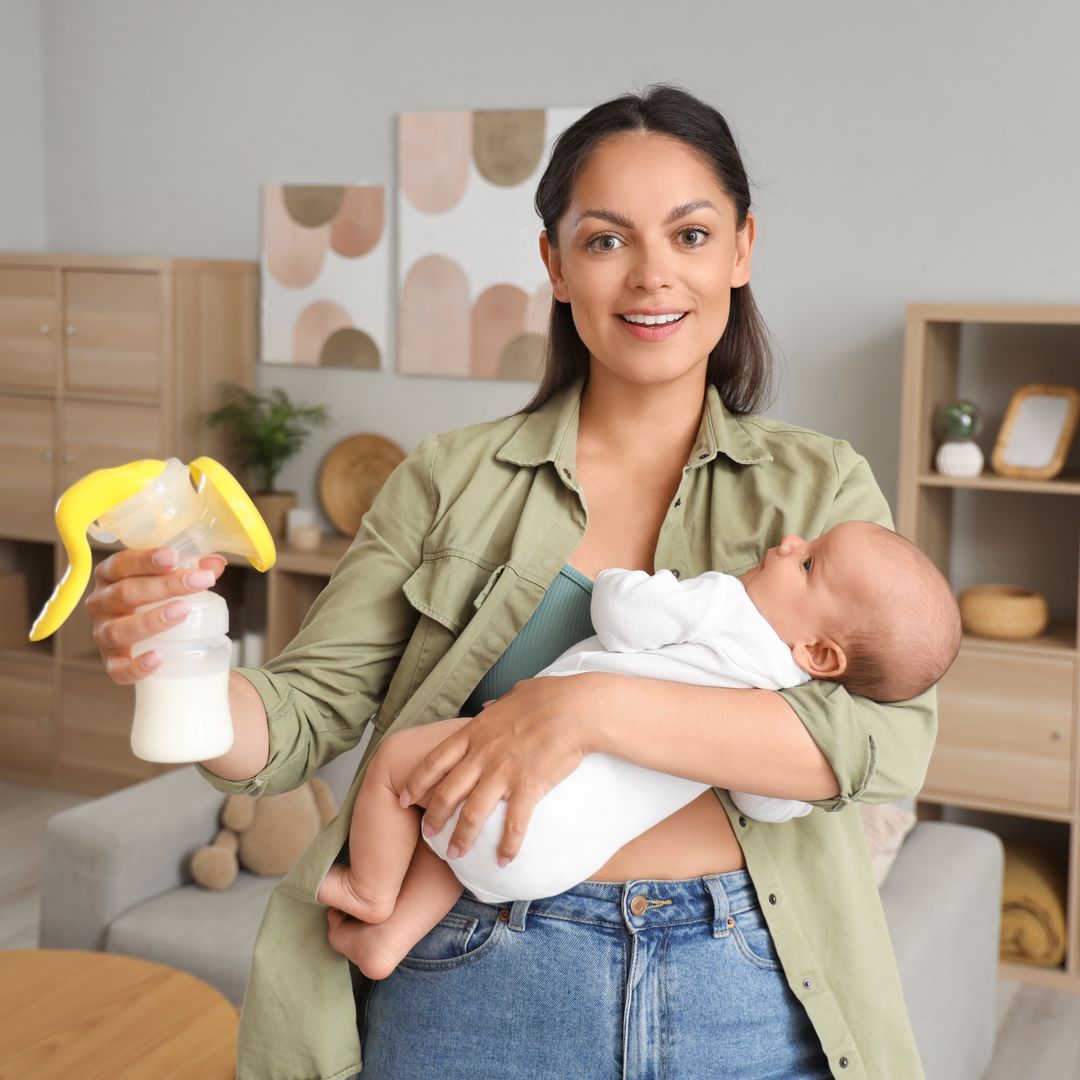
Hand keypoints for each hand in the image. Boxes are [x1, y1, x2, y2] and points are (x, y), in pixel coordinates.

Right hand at [85, 547, 227, 683]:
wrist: (146, 635)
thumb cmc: (156, 598)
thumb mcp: (170, 577)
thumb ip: (194, 568)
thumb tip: (215, 564)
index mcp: (110, 575)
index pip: (122, 563)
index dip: (146, 560)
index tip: (174, 556)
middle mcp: (100, 603)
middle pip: (125, 593)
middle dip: (164, 586)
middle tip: (199, 582)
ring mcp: (103, 634)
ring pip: (119, 630)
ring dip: (151, 621)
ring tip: (183, 611)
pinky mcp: (111, 662)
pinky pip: (117, 669)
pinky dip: (136, 667)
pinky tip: (158, 659)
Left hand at [399, 672, 617, 865]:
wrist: (575, 708)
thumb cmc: (549, 696)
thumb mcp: (513, 694)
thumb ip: (496, 705)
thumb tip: (487, 706)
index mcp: (476, 733)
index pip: (435, 760)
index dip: (416, 781)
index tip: (404, 797)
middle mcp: (482, 755)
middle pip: (447, 792)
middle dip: (434, 817)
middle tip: (428, 835)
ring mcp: (503, 773)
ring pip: (471, 814)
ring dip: (461, 838)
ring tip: (455, 856)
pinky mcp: (527, 787)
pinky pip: (513, 824)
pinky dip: (507, 845)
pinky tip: (503, 861)